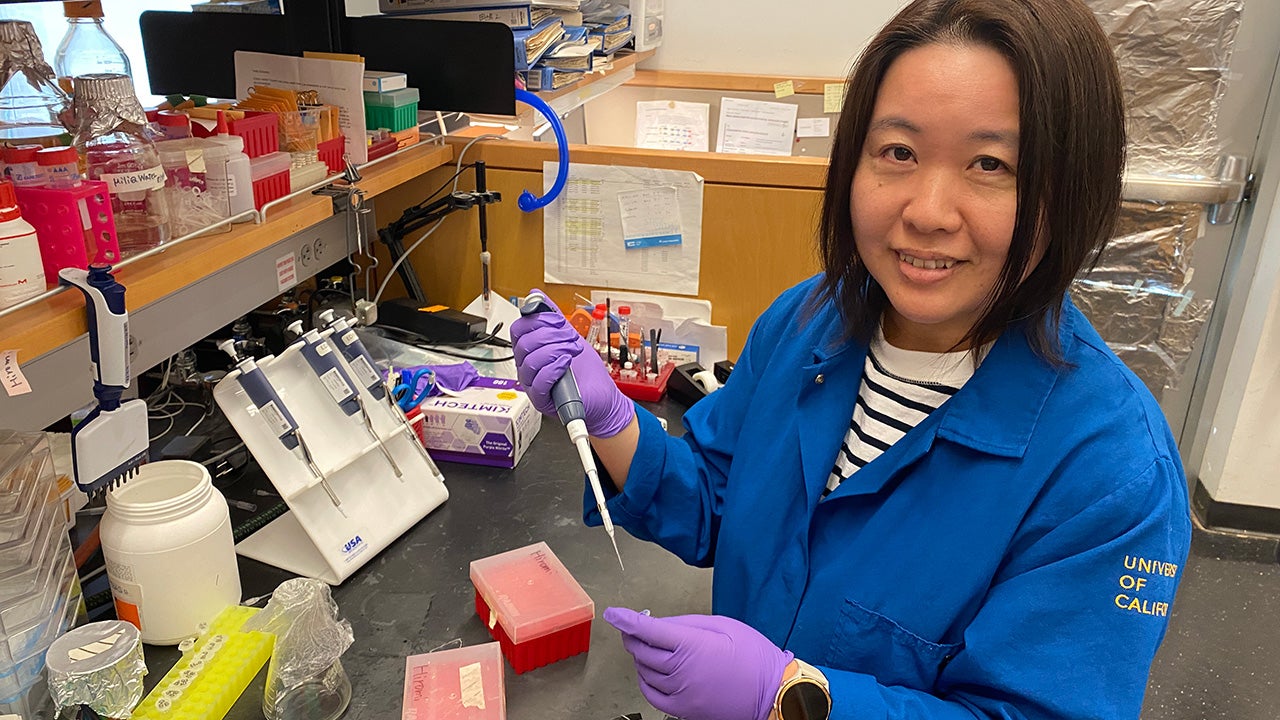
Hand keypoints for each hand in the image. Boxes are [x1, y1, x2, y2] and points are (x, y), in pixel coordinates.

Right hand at [510, 292, 634, 437]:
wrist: (603, 397)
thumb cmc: (586, 372)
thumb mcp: (570, 338)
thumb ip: (553, 319)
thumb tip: (537, 295)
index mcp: (531, 351)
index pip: (519, 329)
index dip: (538, 320)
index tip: (558, 321)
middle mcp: (527, 368)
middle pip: (523, 343)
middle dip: (551, 335)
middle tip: (570, 338)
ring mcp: (532, 385)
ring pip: (531, 360)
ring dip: (556, 350)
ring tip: (573, 351)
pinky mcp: (541, 401)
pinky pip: (538, 381)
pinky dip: (554, 367)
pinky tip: (566, 363)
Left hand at [605, 607, 793, 719]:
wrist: (773, 692)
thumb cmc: (754, 657)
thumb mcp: (723, 625)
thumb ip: (687, 623)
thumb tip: (660, 625)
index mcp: (692, 645)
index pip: (648, 630)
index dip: (626, 620)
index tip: (614, 613)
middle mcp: (681, 671)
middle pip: (642, 651)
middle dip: (634, 636)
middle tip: (636, 628)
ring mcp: (682, 694)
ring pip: (644, 672)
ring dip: (641, 658)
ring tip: (653, 649)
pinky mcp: (684, 710)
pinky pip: (652, 694)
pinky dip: (646, 681)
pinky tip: (653, 672)